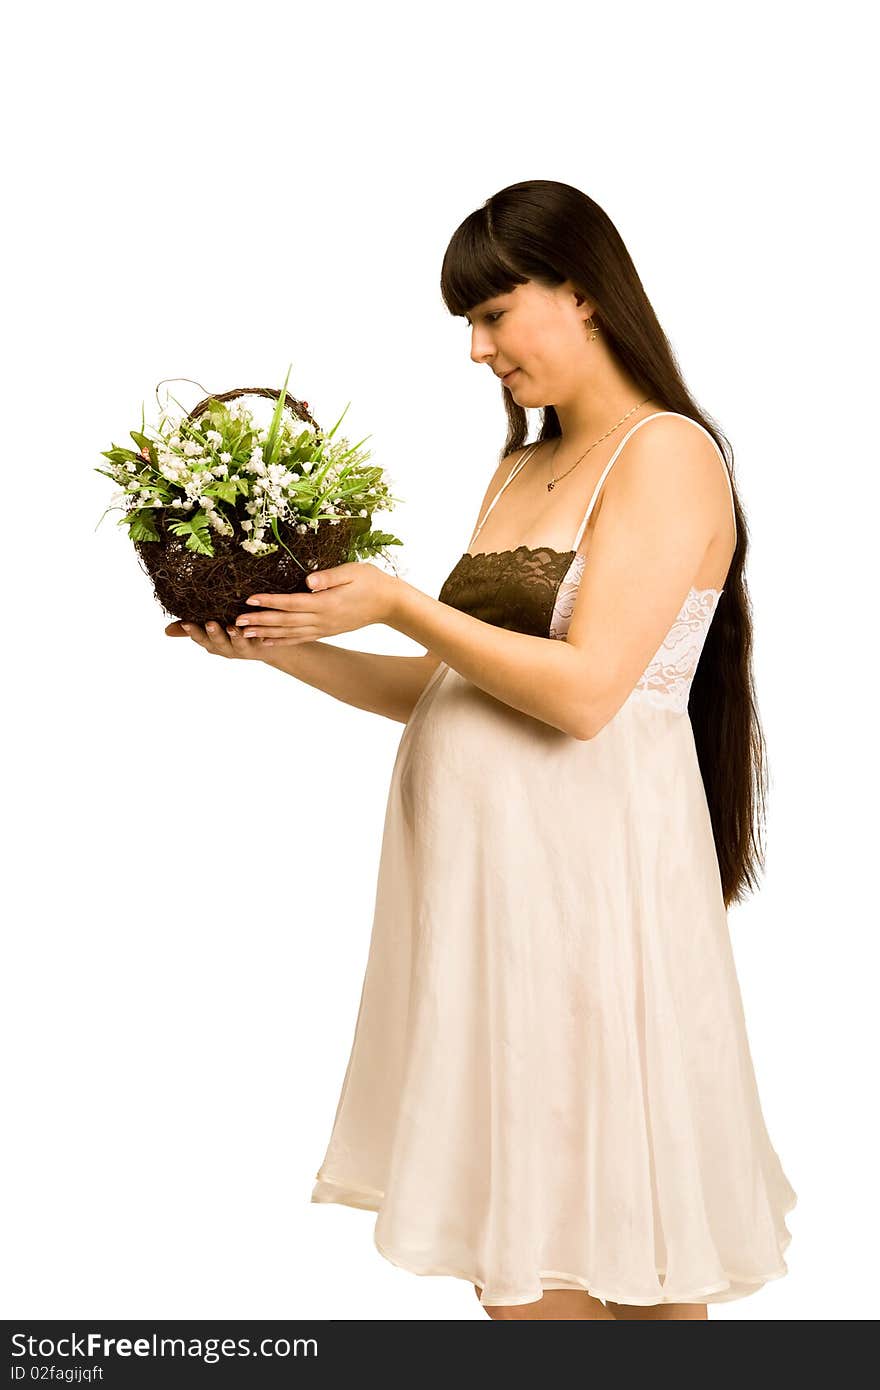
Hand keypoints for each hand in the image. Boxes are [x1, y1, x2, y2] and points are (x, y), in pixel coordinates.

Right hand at [164, 619, 268, 658]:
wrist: (267, 646)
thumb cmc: (234, 633)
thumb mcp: (213, 631)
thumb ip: (192, 630)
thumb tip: (167, 631)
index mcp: (213, 643)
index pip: (200, 638)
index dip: (193, 632)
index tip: (185, 623)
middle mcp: (227, 648)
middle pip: (218, 643)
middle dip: (213, 634)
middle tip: (209, 624)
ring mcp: (244, 648)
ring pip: (238, 643)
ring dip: (234, 636)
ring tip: (231, 627)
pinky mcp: (261, 643)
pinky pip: (259, 640)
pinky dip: (257, 635)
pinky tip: (255, 628)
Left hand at [229, 561, 396, 645]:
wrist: (389, 603)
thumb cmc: (370, 581)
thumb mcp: (352, 571)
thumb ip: (329, 577)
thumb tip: (309, 581)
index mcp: (326, 603)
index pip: (291, 603)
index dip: (269, 601)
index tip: (249, 598)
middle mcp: (322, 619)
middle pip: (285, 621)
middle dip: (260, 621)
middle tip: (237, 621)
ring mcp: (324, 627)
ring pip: (290, 633)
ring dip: (266, 633)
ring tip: (245, 633)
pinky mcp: (326, 631)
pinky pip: (301, 639)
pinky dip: (283, 641)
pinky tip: (268, 642)